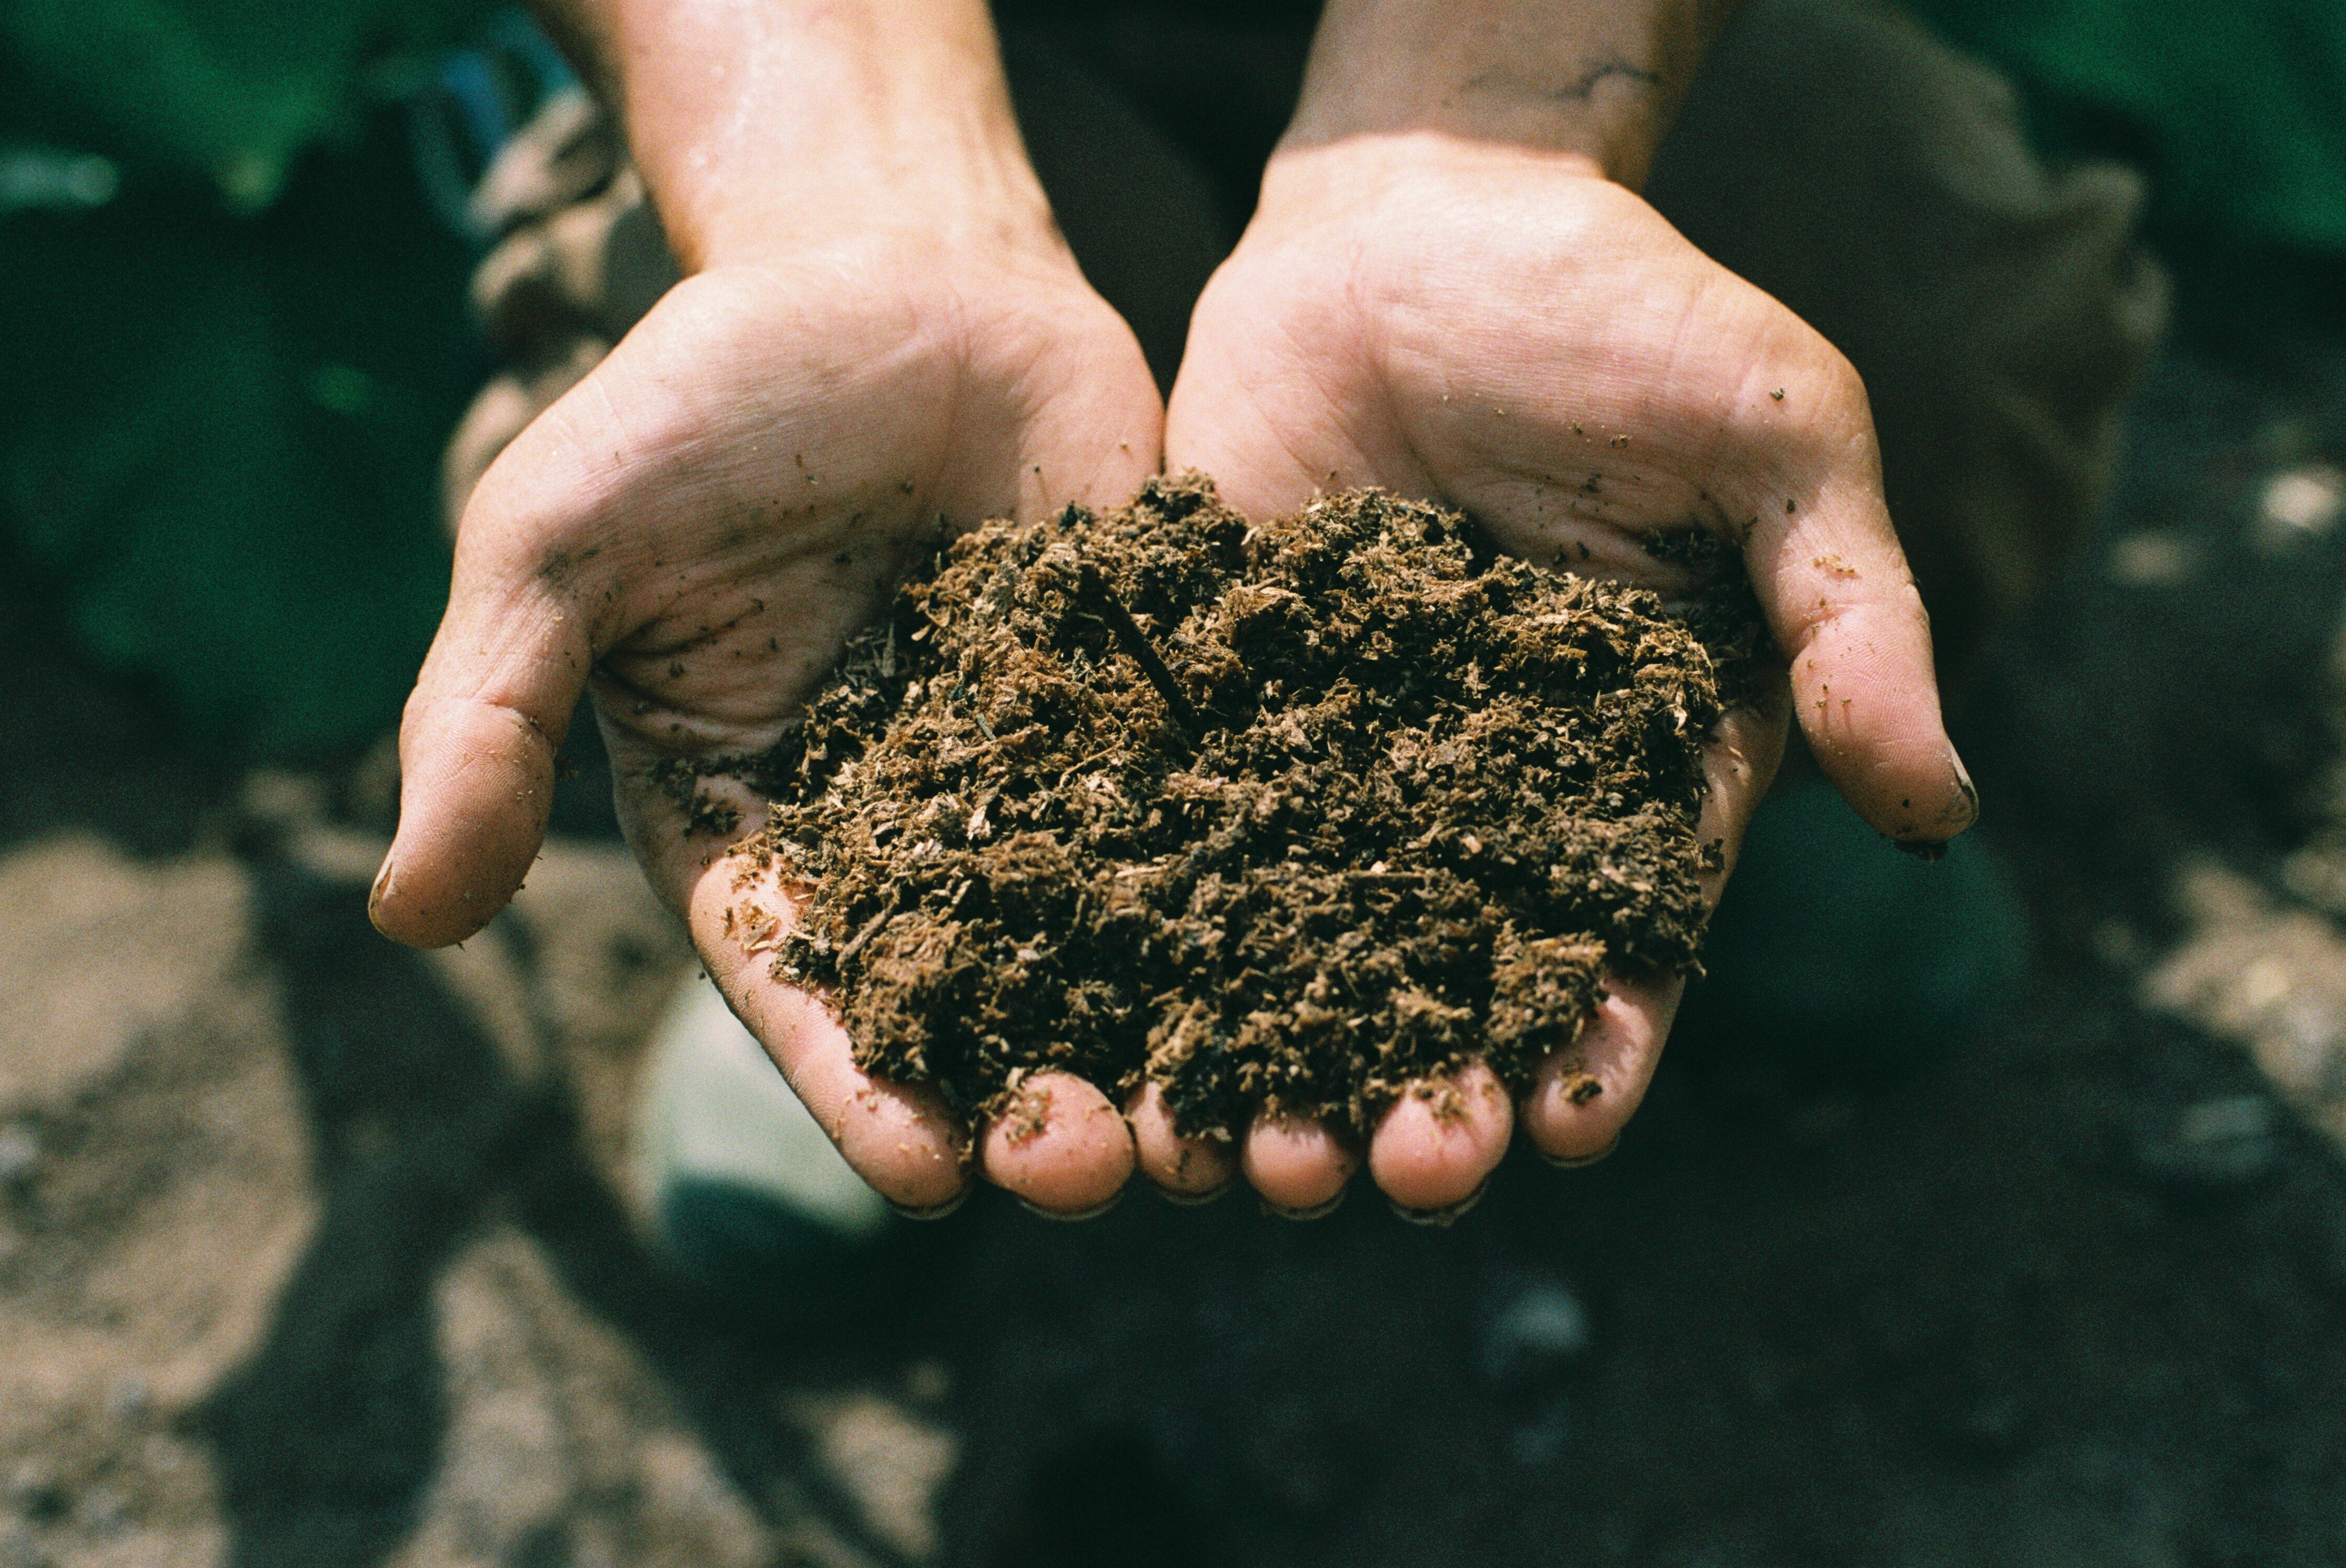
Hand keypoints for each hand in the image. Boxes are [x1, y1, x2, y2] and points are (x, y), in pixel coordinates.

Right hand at [371, 0, 1170, 1217]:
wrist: (885, 269)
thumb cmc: (699, 401)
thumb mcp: (559, 544)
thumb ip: (489, 719)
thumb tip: (404, 918)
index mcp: (756, 823)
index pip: (806, 983)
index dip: (862, 1085)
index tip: (928, 1181)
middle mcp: (905, 828)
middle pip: (975, 994)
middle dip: (1035, 1096)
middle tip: (1102, 1177)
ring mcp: (1042, 769)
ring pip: (1109, 930)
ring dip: (1166, 1032)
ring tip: (1226, 1129)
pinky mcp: (1153, 699)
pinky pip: (1211, 800)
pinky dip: (1264, 883)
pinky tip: (1330, 966)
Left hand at [1165, 132, 1974, 1214]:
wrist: (1417, 220)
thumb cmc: (1625, 318)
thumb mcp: (1776, 443)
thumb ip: (1849, 619)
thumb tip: (1940, 808)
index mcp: (1631, 764)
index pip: (1624, 942)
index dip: (1600, 1047)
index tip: (1563, 1132)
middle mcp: (1482, 793)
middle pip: (1452, 983)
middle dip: (1422, 1091)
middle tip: (1382, 1176)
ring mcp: (1338, 759)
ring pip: (1306, 946)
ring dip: (1276, 1059)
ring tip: (1239, 1158)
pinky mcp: (1216, 707)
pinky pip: (1180, 838)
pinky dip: (1150, 932)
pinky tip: (1114, 1024)